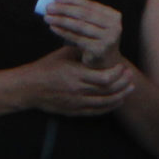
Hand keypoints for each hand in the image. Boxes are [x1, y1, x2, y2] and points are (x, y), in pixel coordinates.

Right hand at [20, 46, 134, 116]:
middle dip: (123, 84)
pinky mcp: (74, 111)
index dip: (117, 73)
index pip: (105, 78)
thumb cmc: (45, 68)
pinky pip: (97, 112)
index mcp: (76, 75)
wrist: (29, 88)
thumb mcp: (64, 55)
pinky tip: (117, 101)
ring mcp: (76, 103)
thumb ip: (82, 52)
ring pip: (106, 103)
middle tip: (130, 76)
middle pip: (109, 91)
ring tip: (129, 89)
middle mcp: (78, 91)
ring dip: (120, 96)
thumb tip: (97, 47)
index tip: (121, 67)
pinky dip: (109, 107)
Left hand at [41, 0, 122, 67]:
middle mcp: (114, 26)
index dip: (72, 0)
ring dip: (61, 20)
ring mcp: (108, 38)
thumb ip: (83, 13)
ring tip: (47, 17)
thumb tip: (59, 1)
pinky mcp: (100, 49)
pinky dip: (63, 32)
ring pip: (80, 26)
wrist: (106, 62)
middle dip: (64, 9)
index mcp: (113, 15)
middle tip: (49, 7)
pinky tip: (53, 28)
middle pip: (84, 14)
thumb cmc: (95, 39)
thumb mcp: (94, 24)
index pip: (89, 4)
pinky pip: (77, 38)